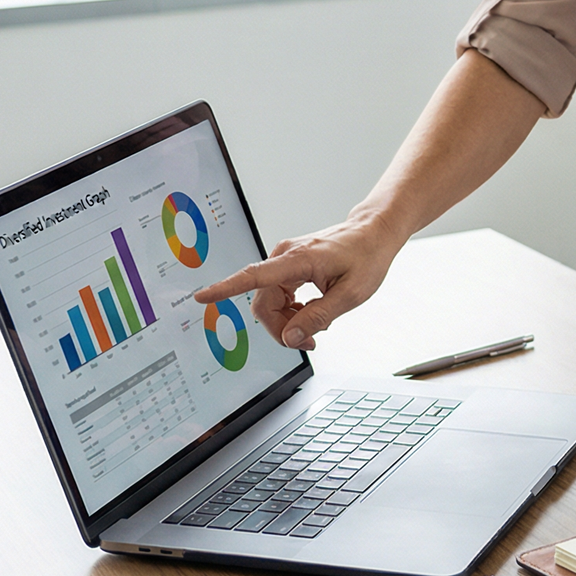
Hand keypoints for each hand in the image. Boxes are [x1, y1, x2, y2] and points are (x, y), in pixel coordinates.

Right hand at [193, 212, 401, 350]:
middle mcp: (285, 257)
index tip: (201, 296)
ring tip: (317, 327)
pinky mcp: (289, 266)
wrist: (374, 233)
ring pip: (269, 303)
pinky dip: (291, 311)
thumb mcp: (352, 294)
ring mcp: (285, 261)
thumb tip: (291, 337)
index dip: (225, 288)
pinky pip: (278, 296)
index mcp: (298, 259)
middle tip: (310, 342)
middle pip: (263, 304)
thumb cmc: (367, 257)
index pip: (254, 276)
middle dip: (281, 329)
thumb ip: (320, 317)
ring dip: (287, 322)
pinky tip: (311, 313)